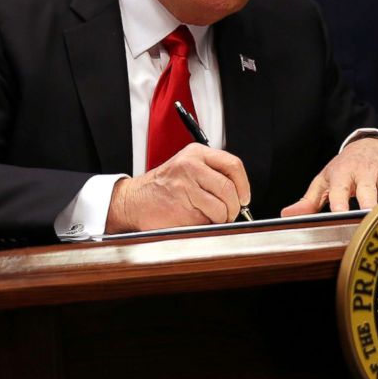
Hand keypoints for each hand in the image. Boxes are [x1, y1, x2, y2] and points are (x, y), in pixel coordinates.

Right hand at [106, 143, 250, 232]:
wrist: (133, 200)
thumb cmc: (163, 186)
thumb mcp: (187, 167)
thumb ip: (213, 173)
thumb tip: (241, 193)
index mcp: (196, 154)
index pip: (233, 165)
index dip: (243, 185)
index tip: (244, 197)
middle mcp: (190, 166)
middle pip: (229, 189)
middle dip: (234, 207)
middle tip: (229, 213)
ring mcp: (184, 187)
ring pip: (221, 208)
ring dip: (220, 218)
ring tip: (208, 216)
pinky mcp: (180, 208)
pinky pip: (206, 221)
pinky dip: (205, 225)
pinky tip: (193, 218)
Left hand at [281, 136, 377, 215]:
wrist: (370, 144)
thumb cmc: (344, 168)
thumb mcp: (324, 181)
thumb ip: (308, 201)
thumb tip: (287, 216)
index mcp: (342, 174)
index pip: (339, 193)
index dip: (340, 207)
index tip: (339, 221)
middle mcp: (364, 172)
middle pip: (368, 193)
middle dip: (368, 209)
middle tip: (368, 228)